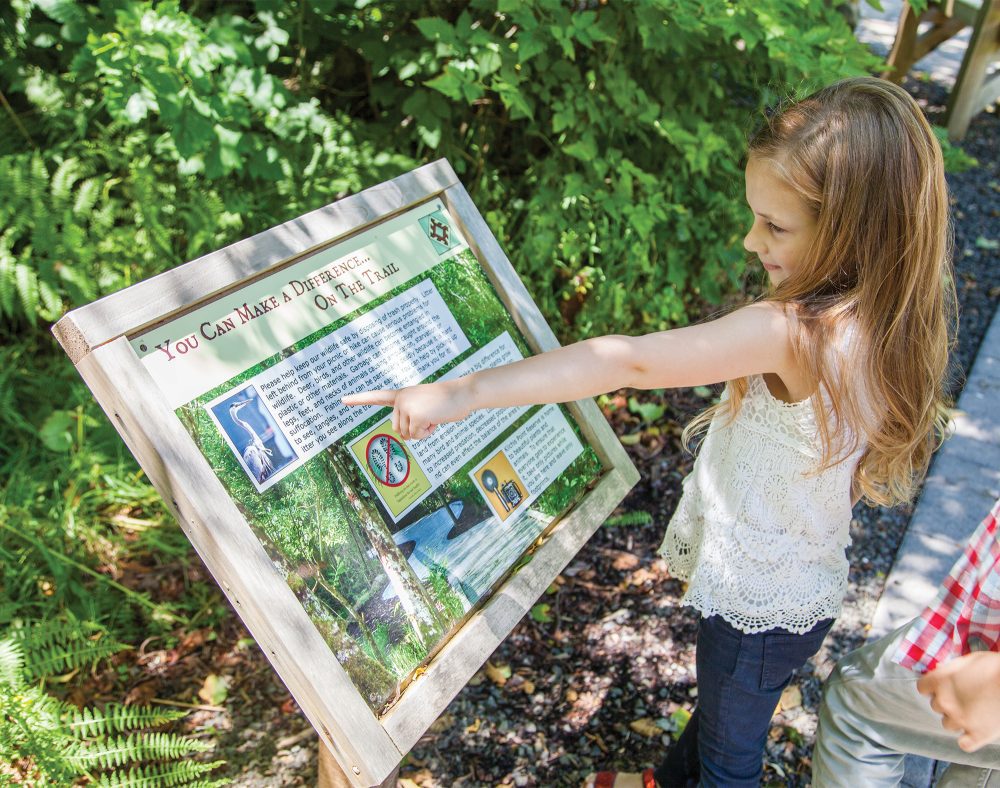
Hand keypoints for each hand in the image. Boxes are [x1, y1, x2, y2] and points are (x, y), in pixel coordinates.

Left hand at [342, 380, 471, 439]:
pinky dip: (428, 432)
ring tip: (434, 415)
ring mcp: (406, 406)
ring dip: (422, 431)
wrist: (462, 393)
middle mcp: (401, 399)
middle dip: (414, 429)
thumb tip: (404, 435)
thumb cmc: (447, 401)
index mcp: (401, 395)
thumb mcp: (425, 407)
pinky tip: (436, 419)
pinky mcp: (415, 416)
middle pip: (397, 429)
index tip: (342, 400)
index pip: (376, 397)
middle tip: (430, 416)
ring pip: (407, 434)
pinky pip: (417, 436)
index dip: (359, 399)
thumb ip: (411, 417)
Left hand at [917, 650, 999, 751]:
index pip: (922, 688)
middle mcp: (945, 701)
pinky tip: (974, 733)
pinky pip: (965, 744)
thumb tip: (939, 671)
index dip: (932, 687)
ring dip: (956, 719)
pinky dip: (968, 740)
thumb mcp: (967, 661)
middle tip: (963, 698)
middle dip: (947, 702)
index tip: (941, 687)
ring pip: (948, 724)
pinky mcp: (978, 735)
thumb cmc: (993, 667)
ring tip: (972, 713)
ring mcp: (961, 720)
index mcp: (940, 681)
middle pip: (936, 706)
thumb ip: (950, 669)